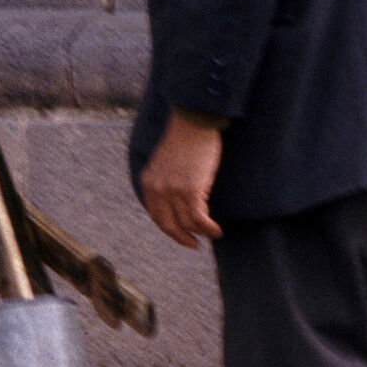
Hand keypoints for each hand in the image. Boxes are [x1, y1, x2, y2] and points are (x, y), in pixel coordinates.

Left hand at [140, 111, 223, 247]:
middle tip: (194, 244)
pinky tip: (217, 230)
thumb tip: (179, 199)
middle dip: (181, 238)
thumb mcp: (166, 161)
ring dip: (201, 233)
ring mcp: (173, 191)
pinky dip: (208, 228)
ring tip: (213, 234)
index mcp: (148, 181)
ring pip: (186, 223)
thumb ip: (166, 180)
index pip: (156, 215)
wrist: (194, 122)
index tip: (181, 235)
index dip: (169, 229)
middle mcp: (157, 189)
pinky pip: (199, 218)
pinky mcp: (190, 190)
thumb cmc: (186, 137)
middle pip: (167, 224)